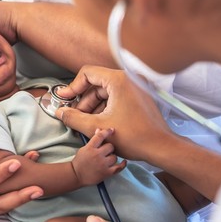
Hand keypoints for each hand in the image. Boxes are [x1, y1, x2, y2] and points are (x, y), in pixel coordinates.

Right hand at [56, 65, 172, 161]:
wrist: (160, 147)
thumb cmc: (135, 137)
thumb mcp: (96, 128)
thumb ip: (73, 118)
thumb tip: (60, 112)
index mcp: (118, 80)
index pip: (87, 73)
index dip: (73, 87)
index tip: (64, 99)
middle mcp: (128, 79)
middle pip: (96, 84)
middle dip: (83, 101)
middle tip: (74, 116)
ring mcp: (135, 87)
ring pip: (105, 92)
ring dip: (92, 107)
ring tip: (86, 123)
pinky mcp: (138, 97)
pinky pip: (115, 98)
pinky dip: (104, 108)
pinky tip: (99, 123)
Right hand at [72, 128, 125, 185]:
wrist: (76, 175)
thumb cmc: (80, 161)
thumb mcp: (84, 149)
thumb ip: (93, 140)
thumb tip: (99, 129)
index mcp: (90, 148)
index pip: (100, 136)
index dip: (107, 132)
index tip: (112, 130)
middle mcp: (97, 155)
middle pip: (110, 147)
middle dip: (109, 148)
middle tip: (105, 151)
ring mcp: (102, 164)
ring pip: (114, 157)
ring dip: (112, 157)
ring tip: (107, 160)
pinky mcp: (106, 173)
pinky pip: (118, 167)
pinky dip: (122, 165)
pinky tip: (124, 162)